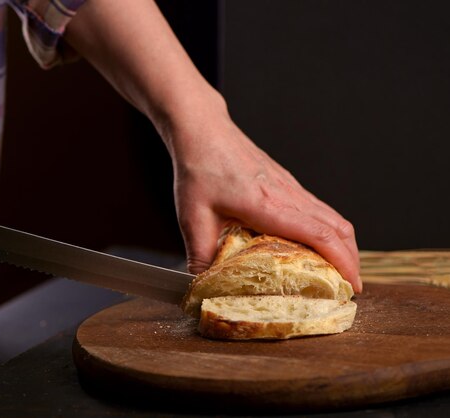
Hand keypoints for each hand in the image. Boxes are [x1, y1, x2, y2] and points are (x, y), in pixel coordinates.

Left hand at [165, 93, 361, 291]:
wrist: (202, 130)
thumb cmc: (198, 169)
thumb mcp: (193, 218)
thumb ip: (200, 255)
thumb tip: (203, 285)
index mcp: (268, 205)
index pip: (319, 235)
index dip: (342, 263)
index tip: (352, 285)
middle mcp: (287, 194)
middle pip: (337, 227)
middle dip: (351, 260)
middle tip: (351, 287)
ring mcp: (290, 187)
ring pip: (332, 216)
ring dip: (344, 244)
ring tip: (341, 270)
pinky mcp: (286, 182)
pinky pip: (319, 208)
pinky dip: (330, 229)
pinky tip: (319, 244)